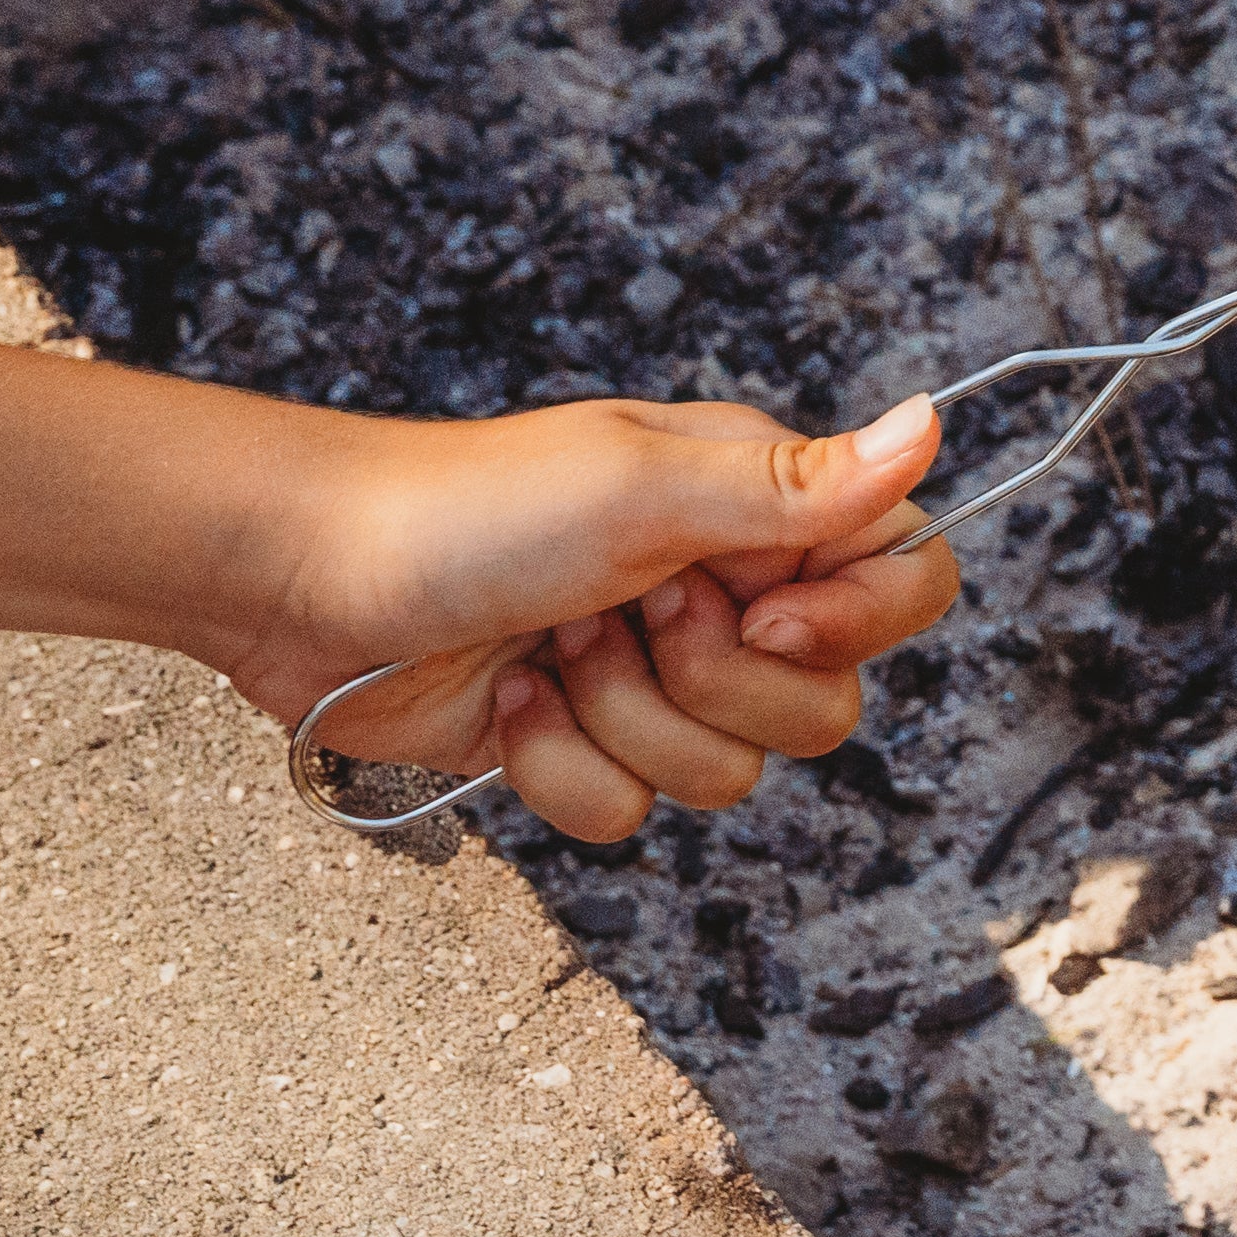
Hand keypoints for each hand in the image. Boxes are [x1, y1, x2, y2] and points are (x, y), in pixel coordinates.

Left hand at [252, 395, 962, 841]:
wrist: (304, 578)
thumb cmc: (466, 507)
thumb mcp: (644, 488)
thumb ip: (797, 485)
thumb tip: (932, 424)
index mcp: (760, 509)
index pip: (906, 579)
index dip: (858, 622)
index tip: (768, 617)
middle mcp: (724, 595)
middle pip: (823, 706)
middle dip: (711, 685)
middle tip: (630, 614)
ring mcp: (652, 677)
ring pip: (727, 772)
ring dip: (622, 719)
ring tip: (552, 647)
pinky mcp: (582, 745)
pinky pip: (628, 812)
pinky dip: (559, 764)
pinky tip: (510, 699)